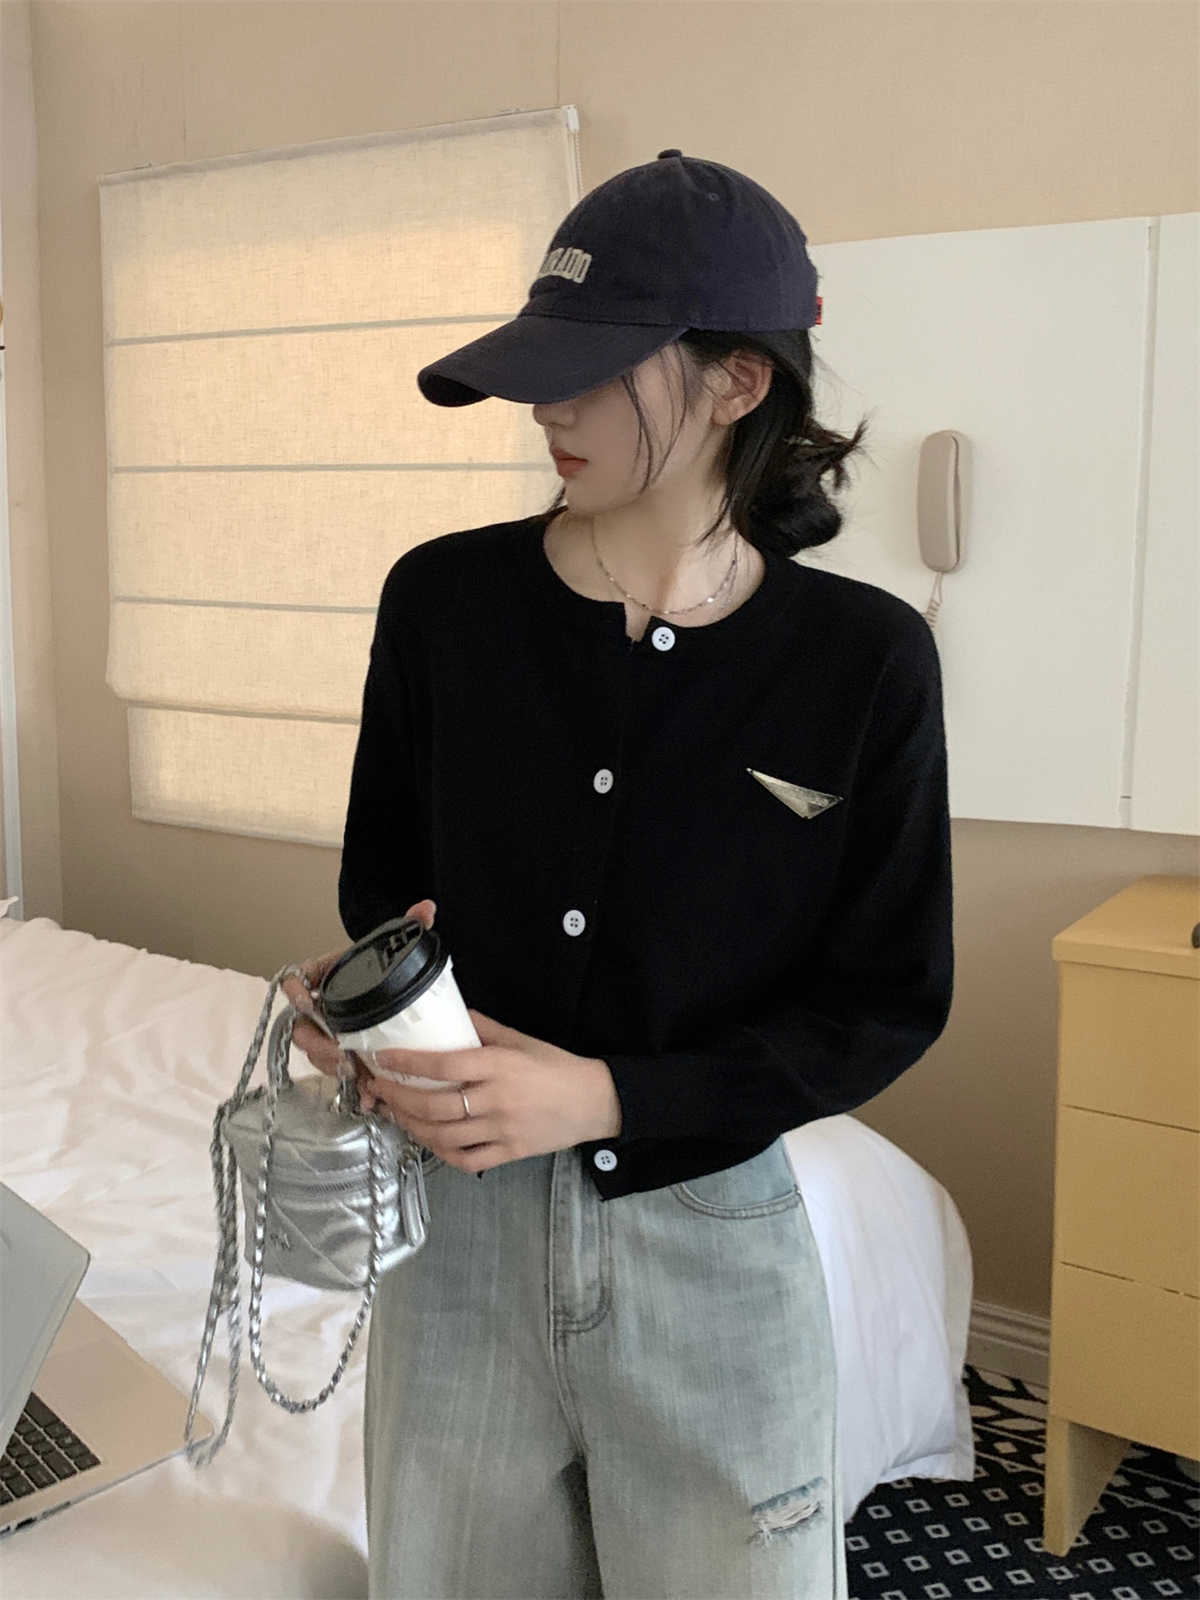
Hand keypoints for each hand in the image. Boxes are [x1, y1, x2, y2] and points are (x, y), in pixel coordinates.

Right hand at [282, 899, 436, 1076]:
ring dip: (332, 1067)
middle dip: (316, 1043)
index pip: (296, 978)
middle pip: (302, 1027)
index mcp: (327, 976)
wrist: (398, 995)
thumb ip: (409, 928)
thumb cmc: (387, 971)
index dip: (294, 990)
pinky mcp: (347, 1056)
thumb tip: (427, 908)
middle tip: (339, 1053)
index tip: (305, 1000)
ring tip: (356, 1075)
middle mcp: (322, 1007)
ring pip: (318, 1054)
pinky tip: (368, 1098)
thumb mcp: (396, 950)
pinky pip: (340, 1074)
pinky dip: (354, 1087)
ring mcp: (331, 1033)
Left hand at [360, 1011, 622, 1174]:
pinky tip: (427, 1139)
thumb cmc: (557, 1068)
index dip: (408, 1062)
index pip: (444, 1064)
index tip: (384, 1059)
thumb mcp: (521, 1040)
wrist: (595, 1102)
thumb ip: (483, 1028)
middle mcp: (497, 1099)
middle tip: (378, 1088)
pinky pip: (465, 1159)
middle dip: (398, 1097)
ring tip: (394, 1112)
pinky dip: (439, 1152)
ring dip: (411, 1124)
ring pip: (442, 1134)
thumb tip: (449, 1014)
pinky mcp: (508, 1153)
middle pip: (434, 1104)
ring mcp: (501, 1130)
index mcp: (499, 1065)